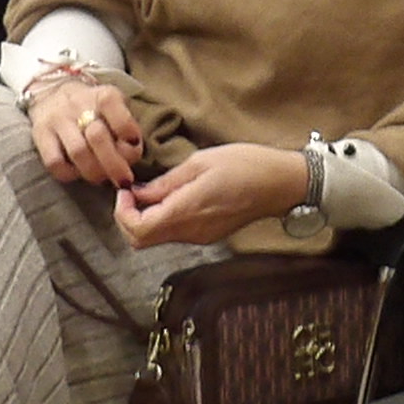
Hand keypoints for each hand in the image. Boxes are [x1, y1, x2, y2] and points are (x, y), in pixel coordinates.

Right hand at [24, 69, 147, 189]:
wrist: (54, 93)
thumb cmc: (94, 109)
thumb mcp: (115, 108)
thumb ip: (127, 129)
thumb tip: (130, 158)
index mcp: (104, 95)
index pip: (117, 111)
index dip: (128, 132)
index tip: (133, 145)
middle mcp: (79, 103)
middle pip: (98, 137)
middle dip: (114, 165)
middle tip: (122, 179)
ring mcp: (58, 119)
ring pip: (78, 152)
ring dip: (94, 172)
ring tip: (101, 178)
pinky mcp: (40, 134)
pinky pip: (54, 162)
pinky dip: (69, 174)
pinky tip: (78, 173)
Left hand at [117, 140, 306, 249]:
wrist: (281, 184)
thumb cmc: (246, 165)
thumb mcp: (201, 162)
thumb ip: (166, 182)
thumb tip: (138, 192)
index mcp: (187, 210)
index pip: (138, 229)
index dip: (122, 213)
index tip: (125, 192)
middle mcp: (191, 231)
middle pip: (141, 241)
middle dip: (128, 219)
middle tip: (132, 193)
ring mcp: (200, 237)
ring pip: (156, 239)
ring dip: (145, 219)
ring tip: (152, 191)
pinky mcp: (208, 236)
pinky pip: (174, 234)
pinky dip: (162, 220)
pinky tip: (171, 198)